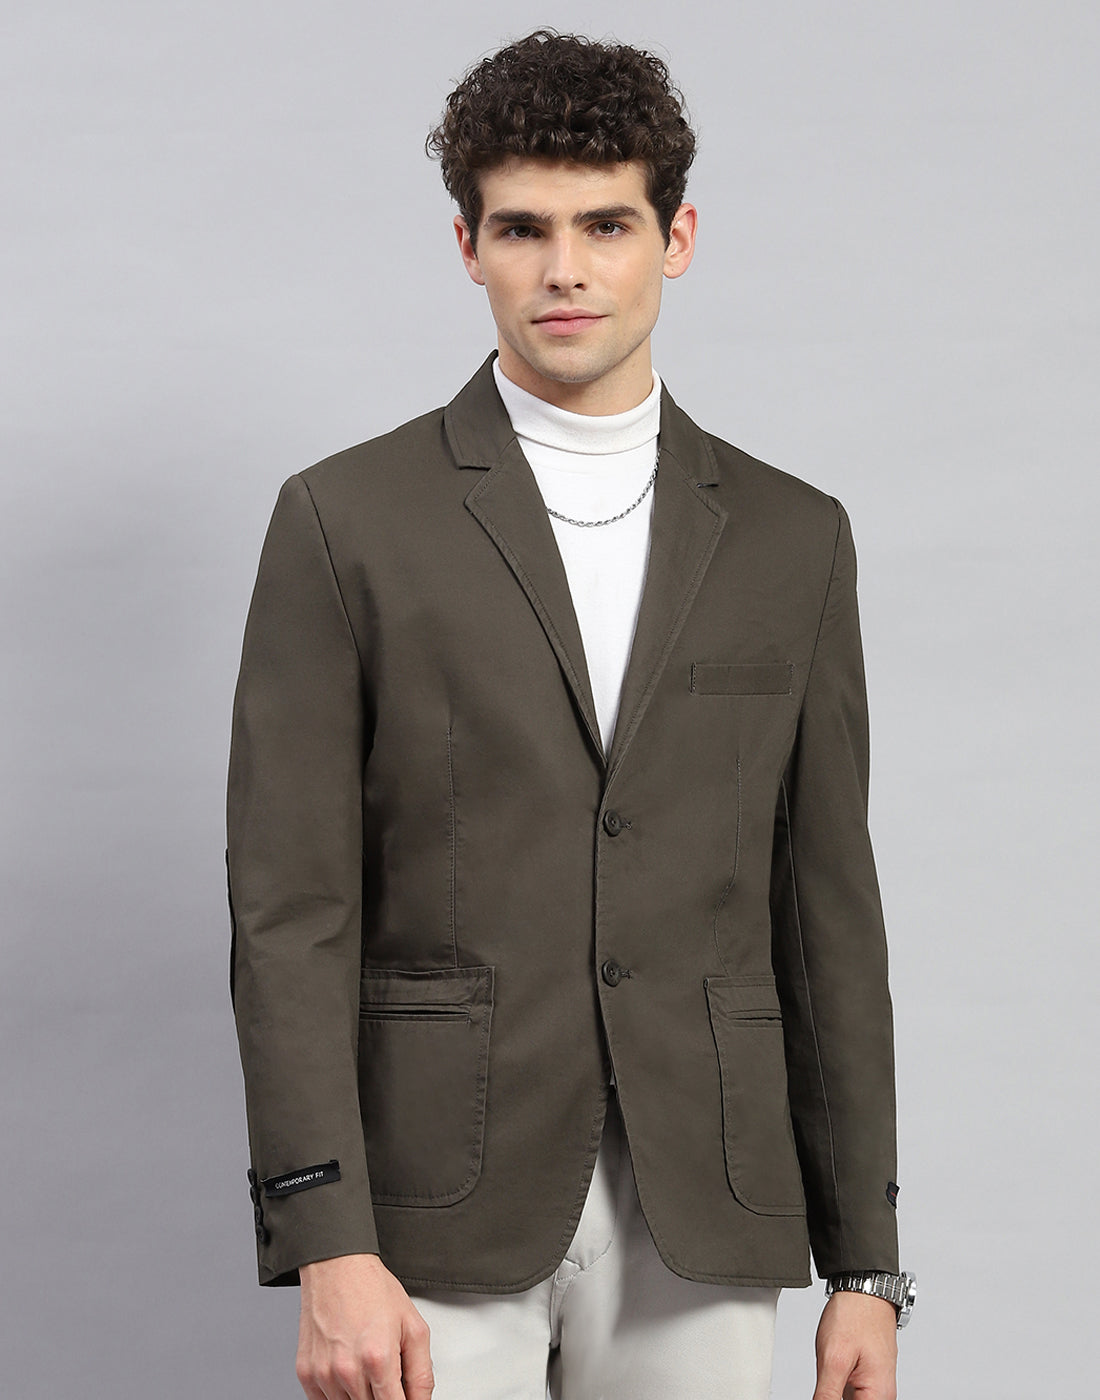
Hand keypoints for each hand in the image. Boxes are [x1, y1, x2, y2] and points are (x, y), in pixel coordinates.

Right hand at [296, 1253, 433, 1399]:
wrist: (337, 1267)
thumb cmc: (372, 1290)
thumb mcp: (413, 1327)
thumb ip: (421, 1373)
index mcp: (378, 1360)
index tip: (402, 1397)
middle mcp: (348, 1371)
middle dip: (382, 1396)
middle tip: (385, 1372)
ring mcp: (324, 1374)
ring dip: (360, 1395)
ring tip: (365, 1364)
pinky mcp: (306, 1373)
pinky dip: (338, 1393)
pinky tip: (347, 1369)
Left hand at [812, 1290, 897, 1399]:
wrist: (864, 1289)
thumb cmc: (855, 1316)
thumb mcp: (833, 1359)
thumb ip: (827, 1395)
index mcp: (878, 1396)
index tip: (823, 1389)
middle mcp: (880, 1395)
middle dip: (831, 1395)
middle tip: (826, 1374)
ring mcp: (874, 1386)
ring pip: (847, 1399)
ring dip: (833, 1391)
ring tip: (830, 1366)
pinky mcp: (866, 1377)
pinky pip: (849, 1392)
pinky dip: (836, 1385)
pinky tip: (830, 1369)